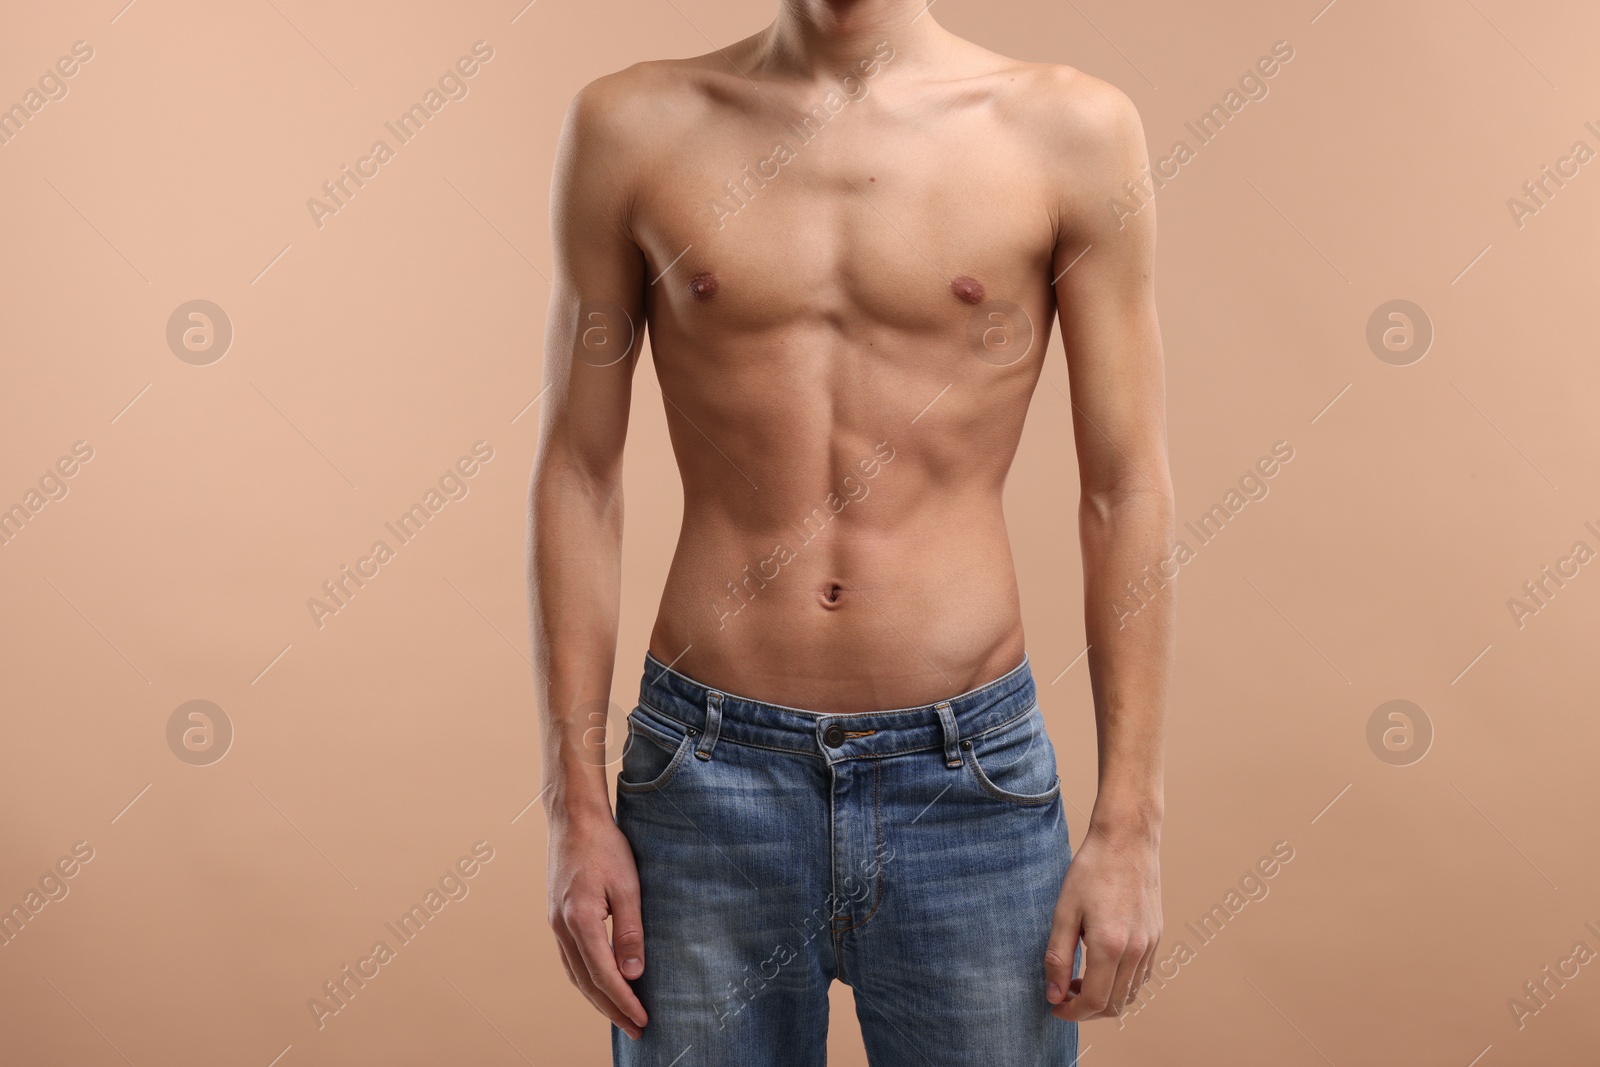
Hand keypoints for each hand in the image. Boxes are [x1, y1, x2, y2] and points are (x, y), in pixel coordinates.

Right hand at [546, 813, 648, 1038]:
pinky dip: (585, 979)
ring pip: (574, 974)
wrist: (573, 818)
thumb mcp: (628, 885)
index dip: (623, 1001)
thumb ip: (629, 931)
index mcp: (580, 919)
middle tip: (636, 1029)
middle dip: (611, 1009)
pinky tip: (599, 984)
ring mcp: (555, 922)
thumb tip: (633, 973)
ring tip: (620, 1015)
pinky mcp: (556, 916)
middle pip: (586, 982)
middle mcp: (562, 926)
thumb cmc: (605, 845)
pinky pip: (569, 958)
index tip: (643, 1019)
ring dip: (597, 998)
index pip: (603, 975)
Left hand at [1043, 825, 1161, 1021]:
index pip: (1093, 1001)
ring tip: (1079, 981)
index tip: (1054, 1007)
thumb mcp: (1064, 911)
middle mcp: (1136, 951)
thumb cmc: (1092, 870)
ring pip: (1130, 994)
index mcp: (1110, 945)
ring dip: (1104, 999)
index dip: (1071, 1012)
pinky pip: (1141, 976)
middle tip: (1063, 995)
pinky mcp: (1156, 937)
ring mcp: (1150, 945)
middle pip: (1114, 1005)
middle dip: (1086, 1010)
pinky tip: (1102, 967)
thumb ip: (1058, 956)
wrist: (1128, 840)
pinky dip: (1122, 984)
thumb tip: (1054, 994)